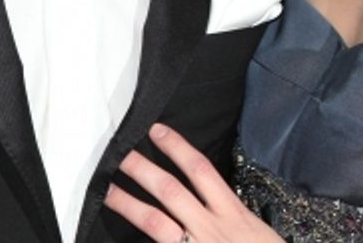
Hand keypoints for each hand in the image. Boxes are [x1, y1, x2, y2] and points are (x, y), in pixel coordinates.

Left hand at [105, 123, 281, 242]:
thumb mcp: (254, 230)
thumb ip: (230, 214)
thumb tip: (209, 199)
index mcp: (231, 213)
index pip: (200, 170)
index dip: (178, 147)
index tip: (158, 131)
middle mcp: (210, 228)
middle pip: (171, 191)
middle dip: (144, 170)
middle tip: (121, 156)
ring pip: (156, 222)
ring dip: (129, 205)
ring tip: (109, 191)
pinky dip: (139, 241)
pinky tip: (119, 239)